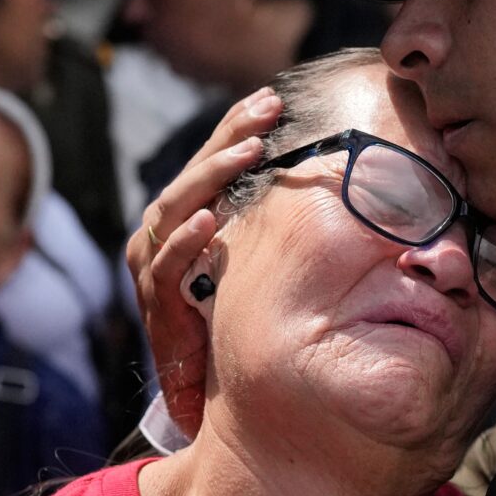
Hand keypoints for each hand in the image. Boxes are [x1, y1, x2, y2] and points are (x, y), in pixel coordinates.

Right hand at [125, 89, 282, 437]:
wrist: (204, 395)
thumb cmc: (235, 327)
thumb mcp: (257, 270)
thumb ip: (275, 233)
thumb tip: (340, 193)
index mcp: (189, 219)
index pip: (212, 161)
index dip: (237, 128)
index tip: (272, 99)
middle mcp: (165, 235)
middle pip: (195, 171)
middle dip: (229, 134)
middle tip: (267, 105)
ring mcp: (155, 266)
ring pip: (176, 205)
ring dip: (212, 175)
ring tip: (248, 150)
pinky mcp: (156, 303)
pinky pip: (165, 264)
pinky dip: (184, 241)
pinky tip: (206, 223)